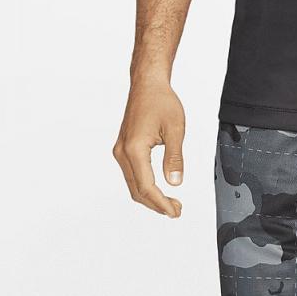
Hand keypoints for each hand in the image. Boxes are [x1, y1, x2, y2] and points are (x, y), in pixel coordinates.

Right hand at [112, 79, 185, 217]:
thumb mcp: (175, 129)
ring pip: (133, 184)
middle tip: (175, 210)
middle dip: (156, 204)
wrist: (147, 84)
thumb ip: (175, 158)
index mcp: (134, 149)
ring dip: (150, 196)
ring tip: (170, 203)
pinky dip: (144, 185)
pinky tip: (158, 188)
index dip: (160, 202)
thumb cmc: (161, 101)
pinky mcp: (123, 148)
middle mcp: (122, 152)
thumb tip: (175, 183)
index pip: (146, 187)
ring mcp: (120, 151)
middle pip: (136, 190)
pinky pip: (132, 174)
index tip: (174, 211)